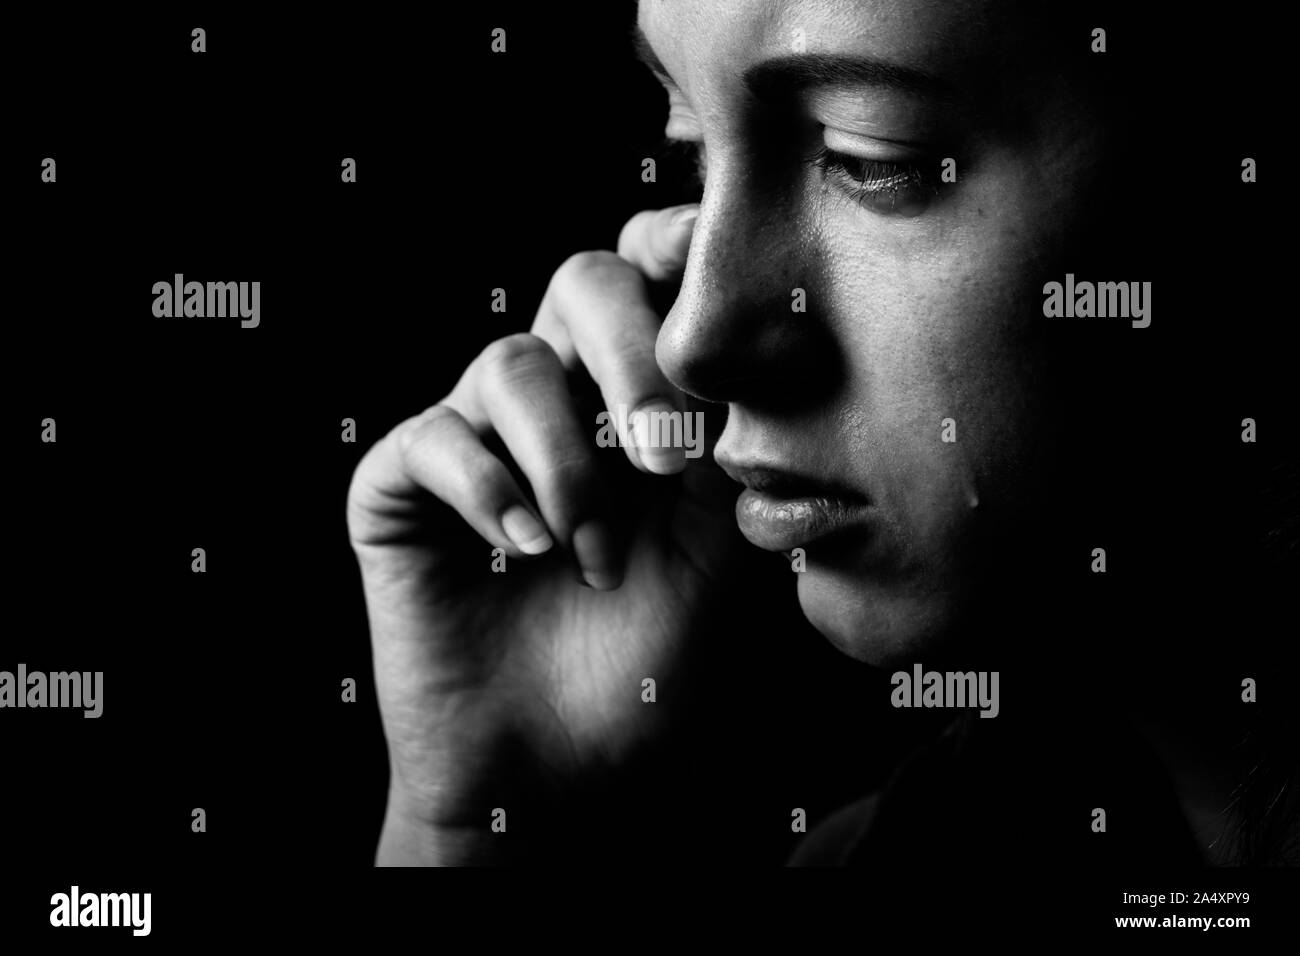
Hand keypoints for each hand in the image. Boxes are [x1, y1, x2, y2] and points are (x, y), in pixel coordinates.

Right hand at [347, 204, 746, 862]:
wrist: (554, 772)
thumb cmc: (643, 665)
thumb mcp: (711, 558)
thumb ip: (723, 455)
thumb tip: (740, 359)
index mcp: (634, 402)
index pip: (649, 284)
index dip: (673, 250)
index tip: (714, 264)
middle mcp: (557, 401)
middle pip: (581, 284)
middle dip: (632, 355)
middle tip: (665, 453)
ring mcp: (476, 438)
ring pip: (510, 364)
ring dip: (566, 464)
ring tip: (592, 555)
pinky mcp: (401, 488)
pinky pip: (434, 439)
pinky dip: (487, 489)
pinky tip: (522, 551)